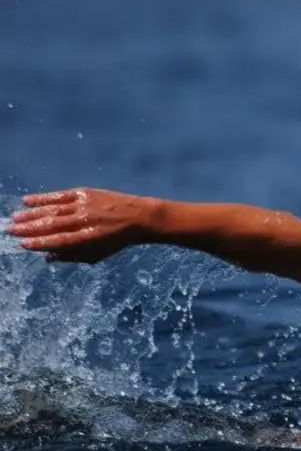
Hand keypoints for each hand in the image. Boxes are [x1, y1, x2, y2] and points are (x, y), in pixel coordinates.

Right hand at [4, 188, 153, 263]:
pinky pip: (60, 196)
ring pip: (53, 209)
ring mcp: (85, 205)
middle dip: (29, 228)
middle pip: (52, 224)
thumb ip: (72, 256)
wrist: (139, 217)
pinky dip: (43, 198)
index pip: (60, 241)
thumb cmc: (115, 240)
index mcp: (90, 238)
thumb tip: (46, 257)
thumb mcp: (98, 254)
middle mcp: (86, 221)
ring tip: (15, 218)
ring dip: (31, 214)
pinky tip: (27, 201)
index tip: (23, 244)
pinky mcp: (86, 193)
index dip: (40, 243)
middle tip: (10, 230)